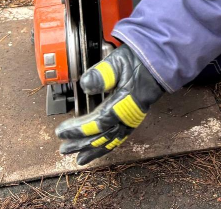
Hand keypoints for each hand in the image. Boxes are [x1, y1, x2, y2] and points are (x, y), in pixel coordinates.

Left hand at [55, 45, 164, 164]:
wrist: (158, 62)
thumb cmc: (138, 61)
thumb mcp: (118, 61)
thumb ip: (102, 73)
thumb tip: (85, 86)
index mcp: (125, 103)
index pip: (98, 122)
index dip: (79, 130)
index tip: (62, 132)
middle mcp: (129, 116)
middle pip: (103, 136)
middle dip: (82, 144)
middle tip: (64, 149)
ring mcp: (133, 119)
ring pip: (112, 141)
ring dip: (94, 150)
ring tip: (79, 159)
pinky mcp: (134, 118)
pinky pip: (119, 138)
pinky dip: (107, 146)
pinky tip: (99, 150)